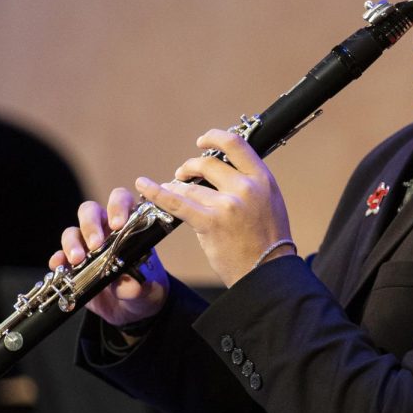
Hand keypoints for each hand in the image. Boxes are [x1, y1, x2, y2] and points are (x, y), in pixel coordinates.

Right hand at [49, 188, 168, 328]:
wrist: (132, 311)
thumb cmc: (145, 289)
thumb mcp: (149, 290)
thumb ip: (140, 285)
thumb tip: (130, 285)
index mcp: (128, 226)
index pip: (120, 200)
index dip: (117, 206)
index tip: (118, 224)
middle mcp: (105, 230)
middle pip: (89, 211)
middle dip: (90, 225)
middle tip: (96, 245)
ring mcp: (86, 246)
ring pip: (72, 232)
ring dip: (72, 243)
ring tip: (78, 260)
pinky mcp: (73, 266)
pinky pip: (60, 257)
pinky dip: (58, 260)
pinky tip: (59, 266)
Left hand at [135, 129, 293, 286]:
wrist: (268, 274)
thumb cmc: (267, 243)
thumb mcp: (269, 204)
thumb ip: (249, 186)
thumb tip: (218, 174)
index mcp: (263, 179)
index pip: (236, 145)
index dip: (214, 138)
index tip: (201, 142)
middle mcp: (246, 187)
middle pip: (207, 163)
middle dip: (189, 168)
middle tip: (181, 175)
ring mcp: (228, 204)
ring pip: (190, 186)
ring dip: (176, 186)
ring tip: (170, 190)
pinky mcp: (210, 222)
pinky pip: (176, 202)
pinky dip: (156, 192)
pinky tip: (144, 185)